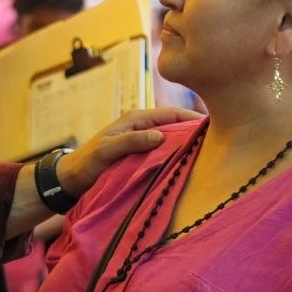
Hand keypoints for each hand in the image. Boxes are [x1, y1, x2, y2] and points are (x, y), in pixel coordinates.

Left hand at [58, 106, 201, 195]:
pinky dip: (177, 154)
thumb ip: (131, 141)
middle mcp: (141, 126)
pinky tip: (190, 164)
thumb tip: (160, 135)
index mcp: (135, 119)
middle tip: (221, 139)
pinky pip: (165, 151)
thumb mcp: (107, 151)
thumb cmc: (86, 163)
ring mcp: (142, 140)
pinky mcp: (141, 154)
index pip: (171, 112)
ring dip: (187, 143)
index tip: (215, 124)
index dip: (192, 117)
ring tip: (211, 152)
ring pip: (172, 138)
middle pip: (175, 124)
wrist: (70, 179)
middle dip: (195, 129)